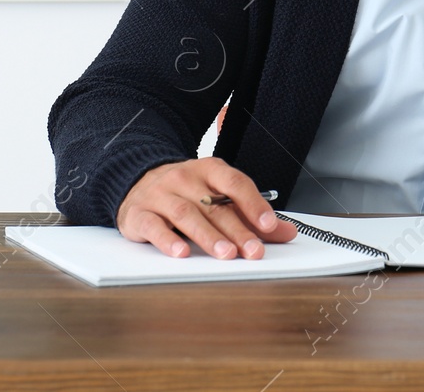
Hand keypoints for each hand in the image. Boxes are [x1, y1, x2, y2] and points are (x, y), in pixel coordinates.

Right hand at [115, 157, 296, 258]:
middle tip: (253, 251)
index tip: (269, 224)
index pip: (235, 183)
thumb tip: (287, 232)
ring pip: (187, 214)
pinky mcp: (140, 213)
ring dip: (208, 236)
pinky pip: (154, 226)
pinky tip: (182, 253)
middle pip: (215, 206)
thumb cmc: (185, 191)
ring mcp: (161, 195)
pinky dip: (168, 240)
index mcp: (209, 170)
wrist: (137, 180)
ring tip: (225, 254)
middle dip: (237, 230)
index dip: (254, 204)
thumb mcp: (218, 196)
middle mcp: (185, 178)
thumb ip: (252, 215)